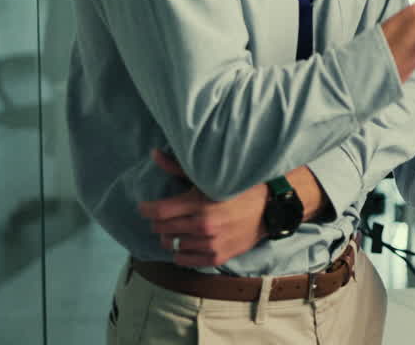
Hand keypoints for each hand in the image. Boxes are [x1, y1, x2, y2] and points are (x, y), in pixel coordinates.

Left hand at [137, 149, 267, 267]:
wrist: (269, 207)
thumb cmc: (237, 189)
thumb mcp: (208, 176)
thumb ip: (178, 168)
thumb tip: (153, 153)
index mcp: (199, 204)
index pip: (159, 212)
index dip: (146, 209)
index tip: (145, 207)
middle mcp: (203, 226)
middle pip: (162, 229)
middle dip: (158, 222)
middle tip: (163, 216)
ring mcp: (211, 244)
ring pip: (172, 245)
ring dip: (170, 236)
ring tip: (176, 228)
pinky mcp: (217, 256)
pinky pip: (185, 260)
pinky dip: (180, 252)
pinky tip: (185, 243)